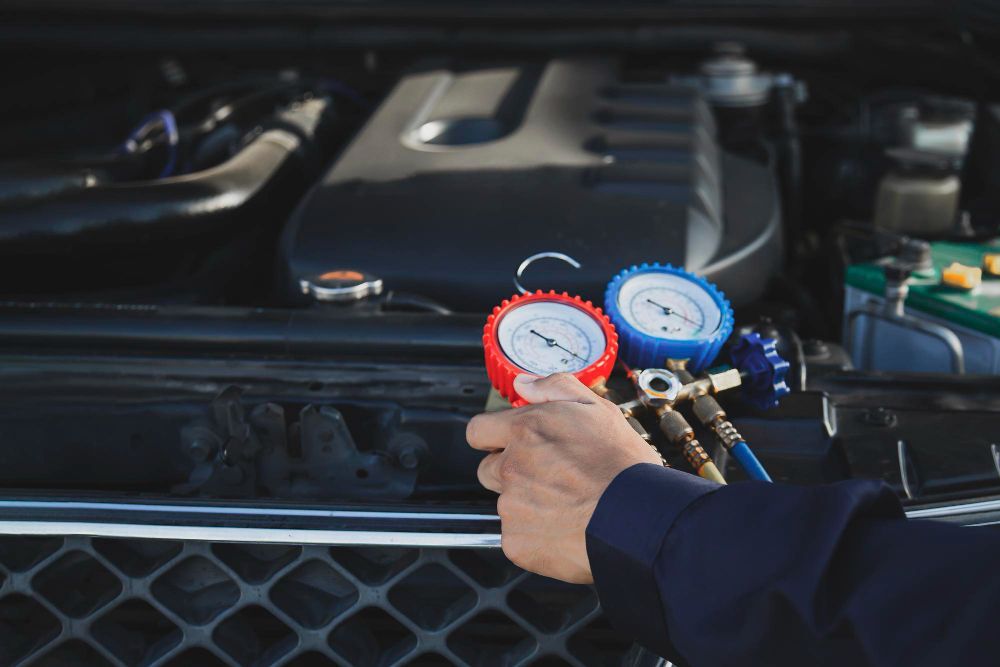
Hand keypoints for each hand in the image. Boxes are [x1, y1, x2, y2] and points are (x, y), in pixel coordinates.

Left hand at [467, 372, 662, 583]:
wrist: (639, 519)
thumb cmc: (624, 467)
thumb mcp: (597, 409)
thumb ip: (554, 388)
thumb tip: (523, 384)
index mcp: (525, 431)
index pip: (478, 431)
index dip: (492, 437)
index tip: (505, 444)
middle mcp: (512, 467)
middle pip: (489, 470)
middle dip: (512, 472)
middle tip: (550, 478)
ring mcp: (511, 507)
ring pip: (507, 505)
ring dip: (527, 505)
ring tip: (567, 504)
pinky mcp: (517, 543)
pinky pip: (517, 538)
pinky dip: (535, 537)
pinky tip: (564, 528)